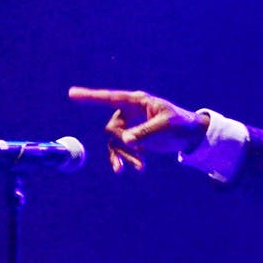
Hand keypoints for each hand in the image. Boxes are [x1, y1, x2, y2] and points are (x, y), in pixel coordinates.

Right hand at [68, 87, 209, 172]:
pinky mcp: (133, 138)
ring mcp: (130, 125)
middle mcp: (130, 112)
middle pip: (113, 128)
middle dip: (123, 144)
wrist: (190, 135)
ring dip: (125, 156)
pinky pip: (121, 149)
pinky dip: (126, 159)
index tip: (72, 94)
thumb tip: (126, 141)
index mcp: (137, 102)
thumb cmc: (181, 124)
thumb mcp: (166, 127)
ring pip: (115, 142)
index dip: (91, 97)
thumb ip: (146, 132)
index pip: (110, 98)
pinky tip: (138, 168)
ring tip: (141, 168)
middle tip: (140, 154)